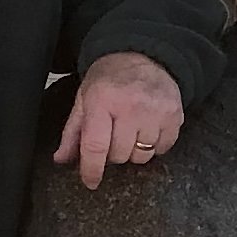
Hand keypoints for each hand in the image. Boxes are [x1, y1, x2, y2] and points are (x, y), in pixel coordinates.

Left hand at [55, 50, 183, 186]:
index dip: (91, 169)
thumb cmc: (110, 78)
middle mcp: (130, 106)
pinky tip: (148, 129)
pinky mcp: (174, 115)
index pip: (95, 146)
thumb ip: (73, 131)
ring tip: (131, 131)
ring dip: (134, 151)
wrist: (145, 56)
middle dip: (113, 153)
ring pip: (142, 156)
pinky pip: (163, 149)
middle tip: (113, 135)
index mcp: (102, 101)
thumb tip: (61, 159)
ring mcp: (155, 111)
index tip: (91, 181)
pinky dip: (155, 146)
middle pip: (119, 155)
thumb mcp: (85, 99)